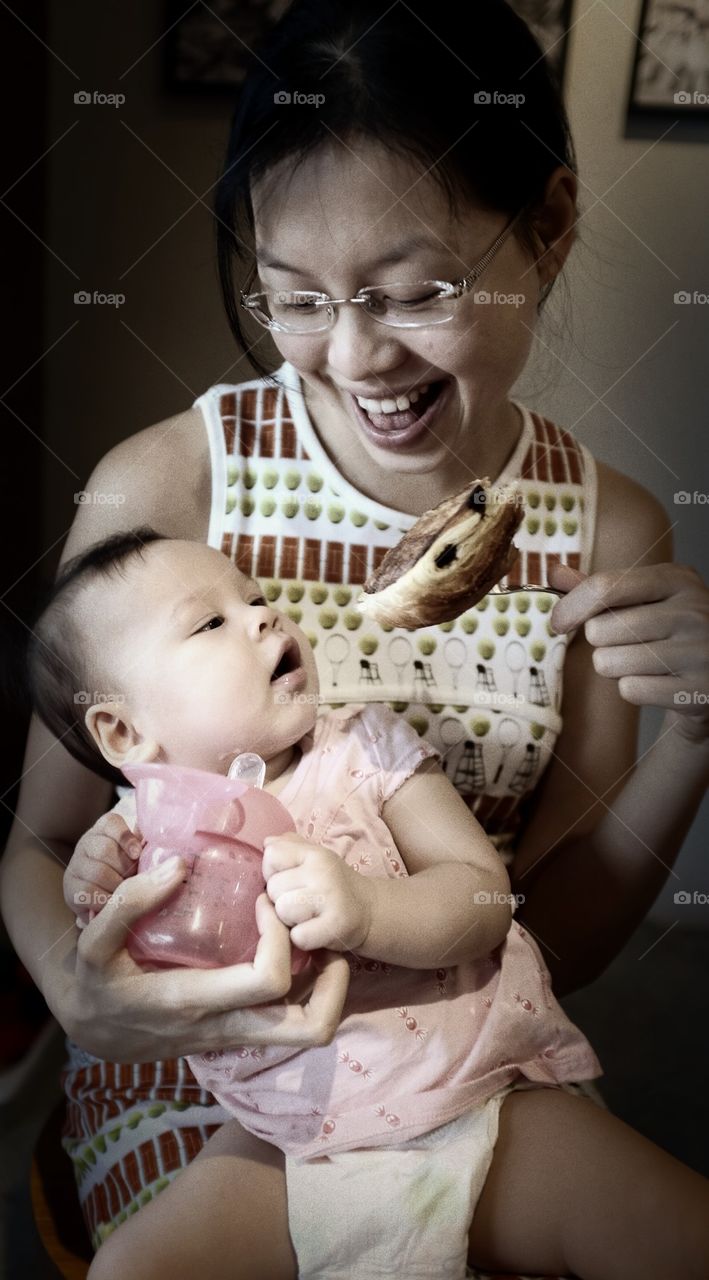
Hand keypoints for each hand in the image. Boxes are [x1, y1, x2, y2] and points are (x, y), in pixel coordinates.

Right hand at [65, 812, 142, 926]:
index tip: (138, 854)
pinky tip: (112, 903)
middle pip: (106, 849)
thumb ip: (148, 847)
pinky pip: (88, 892)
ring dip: (117, 886)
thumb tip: (172, 848)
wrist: (107, 907)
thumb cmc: (127, 877)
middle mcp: (86, 844)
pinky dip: (105, 900)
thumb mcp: (138, 858)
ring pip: (99, 872)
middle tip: (135, 880)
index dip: (125, 837)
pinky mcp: (70, 888)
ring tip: (126, 893)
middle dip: (126, 869)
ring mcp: (75, 865)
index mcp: (104, 831)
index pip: (110, 822)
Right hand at [66, 865, 349, 1060]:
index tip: (264, 901)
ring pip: (307, 1032)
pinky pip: (291, 1023)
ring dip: (329, 990)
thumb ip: (129, 903)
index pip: (268, 982)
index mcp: (195, 1002)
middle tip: (321, 934)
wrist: (92, 1028)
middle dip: (334, 982)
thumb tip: (179, 866)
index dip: (280, 938)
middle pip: (308, 1028)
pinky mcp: (238, 1033)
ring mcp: (236, 1036)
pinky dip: (309, 992)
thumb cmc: (97, 982)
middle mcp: (226, 1027)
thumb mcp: (95, 943)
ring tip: (319, 943)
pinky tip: (294, 952)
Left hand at [263, 833, 371, 952]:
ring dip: (290, 921)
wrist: (369, 910)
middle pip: (273, 888)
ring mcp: (329, 899)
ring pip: (282, 912)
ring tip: (307, 917)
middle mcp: (322, 872)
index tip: (290, 881)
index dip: (273, 871)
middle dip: (281, 899)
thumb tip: (267, 842)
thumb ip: (290, 846)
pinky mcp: (335, 926)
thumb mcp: (315, 856)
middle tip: (302, 903)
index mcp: (315, 853)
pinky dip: (303, 939)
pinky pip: (298, 936)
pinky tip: (315, 932)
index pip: (271, 855)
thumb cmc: (333, 883)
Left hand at [549, 562, 708, 743]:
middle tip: (626, 643)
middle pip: (600, 630)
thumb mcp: (643, 599)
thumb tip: (555, 574)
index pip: (606, 587)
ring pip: (610, 663)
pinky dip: (634, 690)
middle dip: (601, 642)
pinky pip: (631, 690)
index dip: (571, 606)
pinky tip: (657, 682)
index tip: (558, 622)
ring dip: (615, 667)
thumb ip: (600, 588)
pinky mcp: (698, 691)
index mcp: (678, 579)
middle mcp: (693, 611)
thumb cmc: (669, 630)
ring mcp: (700, 652)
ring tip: (641, 662)